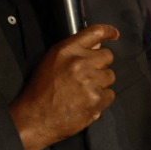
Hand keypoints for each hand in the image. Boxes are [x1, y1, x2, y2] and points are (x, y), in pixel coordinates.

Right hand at [9, 24, 118, 149]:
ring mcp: (90, 81)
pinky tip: (86, 102)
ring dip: (101, 83)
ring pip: (110, 76)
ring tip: (83, 91)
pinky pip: (110, 95)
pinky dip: (101, 100)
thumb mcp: (51, 62)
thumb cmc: (40, 91)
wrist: (35, 118)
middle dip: (101, 65)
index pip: (95, 32)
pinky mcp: (96, 99)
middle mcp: (80, 62)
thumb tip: (97, 45)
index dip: (108, 31)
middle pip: (107, 56)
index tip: (114, 34)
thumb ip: (75, 51)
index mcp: (67, 51)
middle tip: (88, 76)